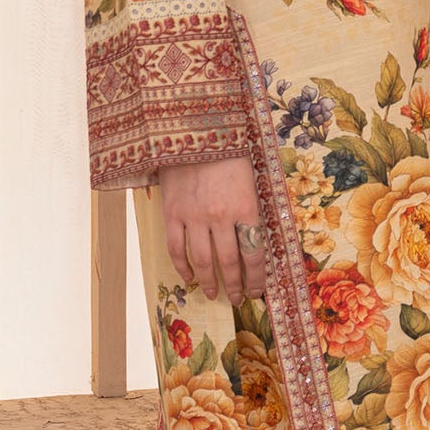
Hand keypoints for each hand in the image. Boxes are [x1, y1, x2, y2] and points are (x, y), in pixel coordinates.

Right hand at [157, 156, 266, 303]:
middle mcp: (221, 216)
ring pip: (203, 260)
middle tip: (238, 298)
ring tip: (212, 294)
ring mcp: (194, 216)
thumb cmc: (229, 154)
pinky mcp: (172, 212)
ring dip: (209, 282)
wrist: (195, 130)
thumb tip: (253, 242)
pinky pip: (176, 248)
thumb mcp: (251, 181)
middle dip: (235, 285)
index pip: (253, 254)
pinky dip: (182, 266)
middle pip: (229, 262)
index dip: (256, 278)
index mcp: (245, 208)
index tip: (257, 291)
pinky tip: (189, 276)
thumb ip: (251, 212)